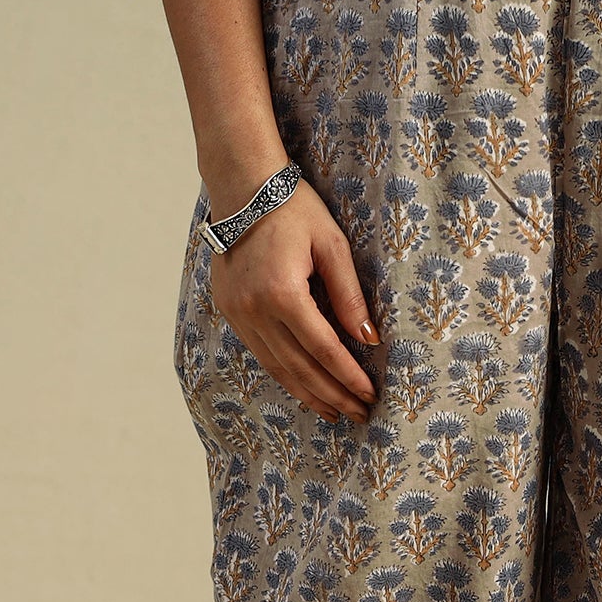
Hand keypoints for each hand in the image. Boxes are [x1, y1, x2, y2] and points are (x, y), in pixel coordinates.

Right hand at [204, 173, 379, 424]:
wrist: (243, 188)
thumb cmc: (294, 209)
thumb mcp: (332, 245)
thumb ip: (350, 296)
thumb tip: (369, 340)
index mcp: (282, 293)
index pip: (324, 349)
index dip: (348, 376)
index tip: (370, 395)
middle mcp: (255, 310)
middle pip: (301, 367)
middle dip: (333, 394)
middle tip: (360, 413)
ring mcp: (238, 314)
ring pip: (278, 368)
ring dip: (309, 393)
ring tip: (336, 411)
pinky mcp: (231, 312)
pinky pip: (263, 355)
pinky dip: (287, 376)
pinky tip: (306, 388)